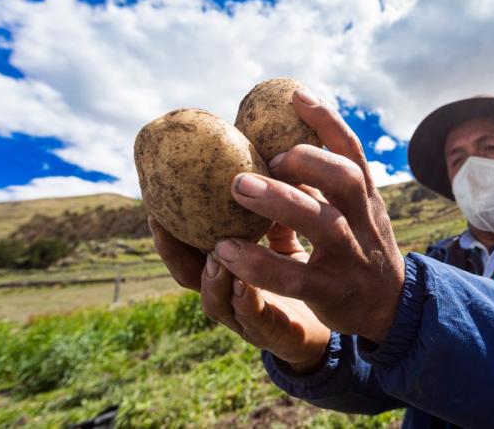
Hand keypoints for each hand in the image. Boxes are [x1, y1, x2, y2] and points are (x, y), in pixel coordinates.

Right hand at [150, 217, 330, 371]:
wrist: (338, 315)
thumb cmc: (304, 270)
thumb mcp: (285, 234)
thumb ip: (272, 210)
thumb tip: (268, 160)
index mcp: (227, 265)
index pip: (188, 247)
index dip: (171, 228)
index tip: (155, 202)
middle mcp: (228, 292)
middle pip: (188, 275)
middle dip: (172, 250)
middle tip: (161, 221)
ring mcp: (245, 317)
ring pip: (215, 301)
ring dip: (212, 277)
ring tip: (214, 253)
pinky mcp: (272, 334)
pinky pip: (253, 319)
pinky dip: (245, 301)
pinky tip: (246, 283)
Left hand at [214, 89, 404, 343]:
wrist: (391, 310)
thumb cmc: (359, 252)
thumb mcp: (355, 215)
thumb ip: (326, 188)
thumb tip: (279, 152)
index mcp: (366, 200)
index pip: (353, 152)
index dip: (327, 121)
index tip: (296, 96)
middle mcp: (363, 222)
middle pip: (346, 179)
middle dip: (306, 160)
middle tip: (264, 156)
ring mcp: (351, 257)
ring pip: (324, 223)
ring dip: (282, 202)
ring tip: (239, 188)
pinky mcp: (332, 293)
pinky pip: (295, 278)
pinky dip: (260, 264)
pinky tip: (226, 251)